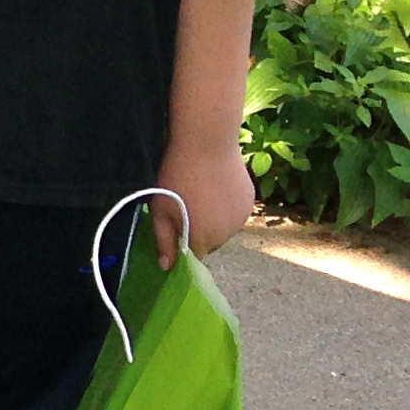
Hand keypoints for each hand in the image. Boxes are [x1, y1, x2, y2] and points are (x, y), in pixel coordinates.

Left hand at [149, 134, 251, 268]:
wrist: (207, 142)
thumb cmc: (176, 175)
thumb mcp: (159, 209)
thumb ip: (164, 241)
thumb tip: (166, 267)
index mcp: (204, 239)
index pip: (193, 256)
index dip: (182, 244)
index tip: (173, 227)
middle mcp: (228, 234)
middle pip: (210, 243)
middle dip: (197, 232)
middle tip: (183, 207)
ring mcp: (242, 218)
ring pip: (224, 228)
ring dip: (214, 220)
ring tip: (199, 195)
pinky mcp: (250, 201)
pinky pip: (235, 213)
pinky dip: (226, 207)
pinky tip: (214, 187)